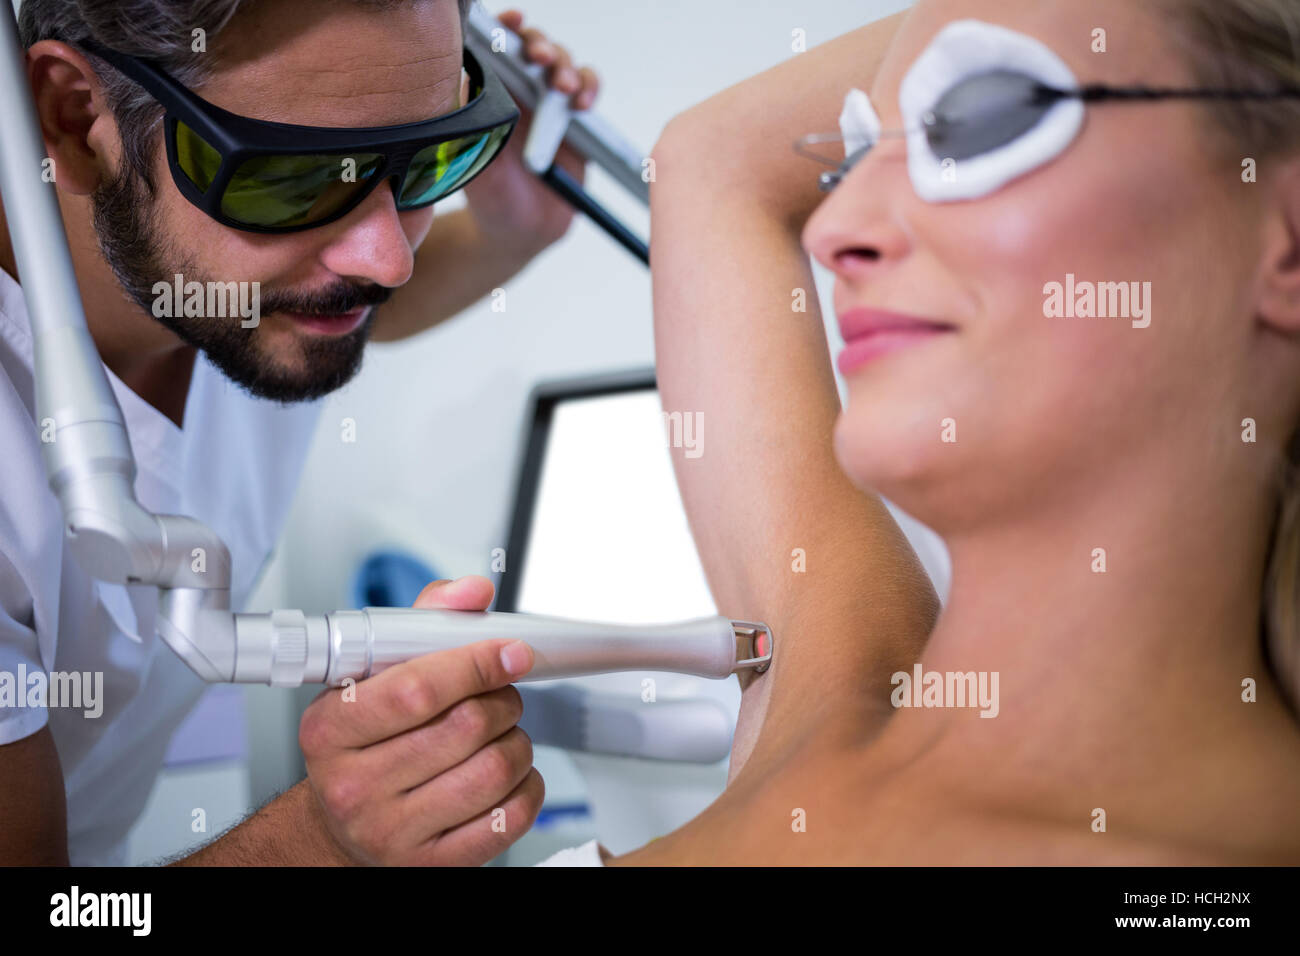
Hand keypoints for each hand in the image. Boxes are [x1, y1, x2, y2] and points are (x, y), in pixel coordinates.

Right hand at [298, 575, 543, 865]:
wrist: (341, 824)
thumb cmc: (363, 742)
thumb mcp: (372, 675)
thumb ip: (425, 622)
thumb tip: (473, 592)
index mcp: (331, 729)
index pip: (418, 689)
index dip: (476, 664)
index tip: (509, 652)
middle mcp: (354, 786)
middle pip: (465, 728)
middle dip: (501, 700)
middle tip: (500, 693)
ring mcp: (392, 831)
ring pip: (494, 770)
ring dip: (516, 741)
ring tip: (501, 733)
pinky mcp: (432, 864)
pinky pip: (508, 817)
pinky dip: (525, 786)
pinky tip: (508, 774)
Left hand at [464, 9, 600, 251]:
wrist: (520, 231)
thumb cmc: (491, 195)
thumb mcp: (474, 158)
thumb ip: (475, 122)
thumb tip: (471, 80)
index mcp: (489, 92)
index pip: (496, 47)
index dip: (505, 29)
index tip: (511, 24)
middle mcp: (519, 91)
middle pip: (533, 48)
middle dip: (541, 46)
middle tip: (542, 59)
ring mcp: (549, 105)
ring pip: (563, 65)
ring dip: (566, 68)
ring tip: (564, 88)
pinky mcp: (575, 122)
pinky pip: (588, 91)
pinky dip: (589, 88)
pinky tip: (582, 104)